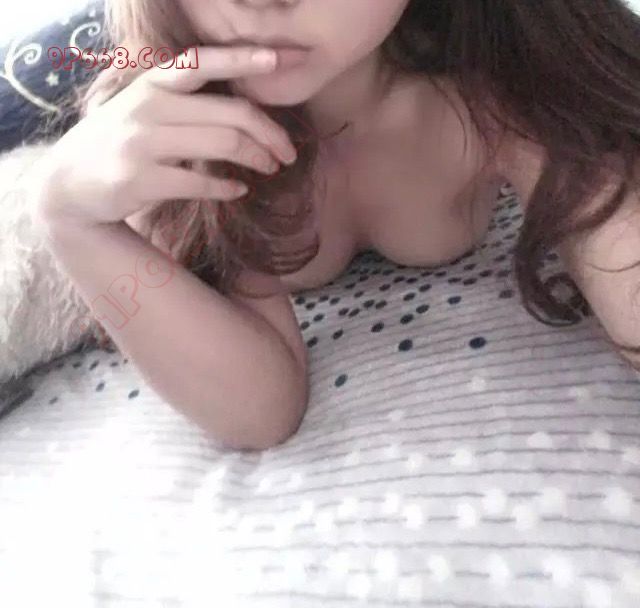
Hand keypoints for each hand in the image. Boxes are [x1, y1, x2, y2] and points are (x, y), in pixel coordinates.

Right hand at [34, 46, 298, 227]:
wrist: (68, 183)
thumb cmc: (119, 142)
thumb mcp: (144, 110)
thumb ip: (185, 105)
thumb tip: (244, 116)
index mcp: (153, 85)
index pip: (202, 62)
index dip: (242, 59)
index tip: (278, 59)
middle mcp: (148, 107)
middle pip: (231, 114)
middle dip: (271, 134)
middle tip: (289, 153)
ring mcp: (143, 144)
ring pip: (223, 144)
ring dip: (257, 159)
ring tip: (271, 168)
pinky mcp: (141, 180)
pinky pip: (201, 183)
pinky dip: (228, 188)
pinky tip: (239, 190)